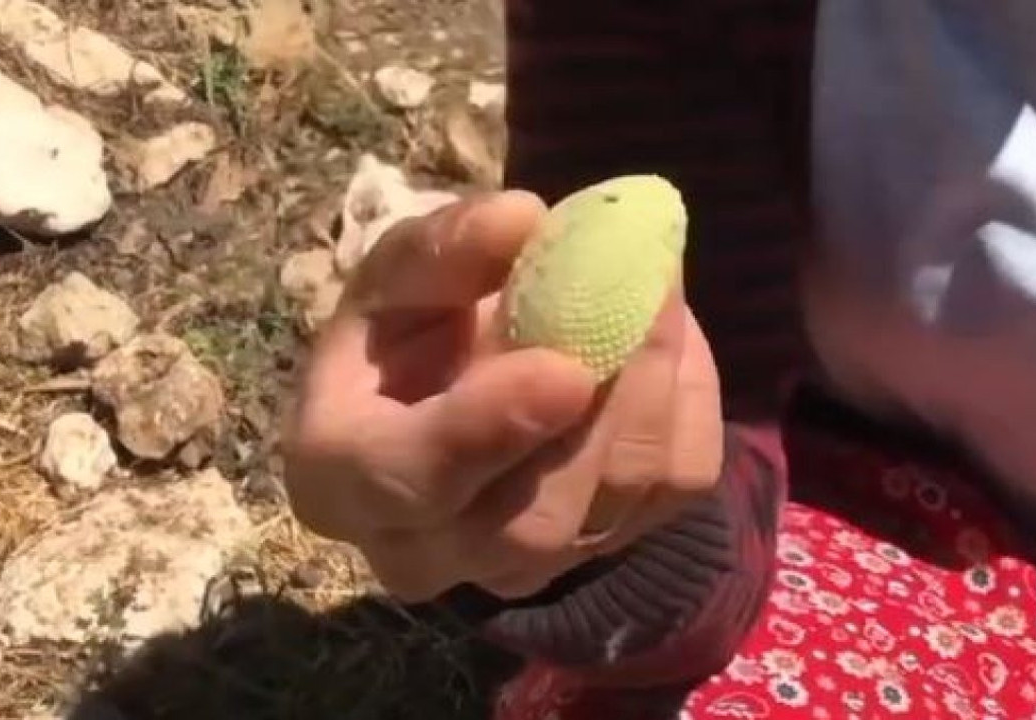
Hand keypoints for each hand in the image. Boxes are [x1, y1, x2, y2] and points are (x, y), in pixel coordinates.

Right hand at [281, 189, 724, 601]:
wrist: (443, 389)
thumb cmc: (400, 335)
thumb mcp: (394, 276)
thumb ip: (442, 251)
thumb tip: (524, 218)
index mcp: (345, 477)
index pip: (410, 479)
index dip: (489, 429)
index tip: (565, 368)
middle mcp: (427, 552)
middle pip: (531, 522)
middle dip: (604, 410)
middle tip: (645, 297)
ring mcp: (519, 565)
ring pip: (611, 507)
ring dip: (654, 391)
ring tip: (657, 291)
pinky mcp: (603, 547)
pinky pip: (674, 489)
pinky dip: (689, 403)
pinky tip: (668, 338)